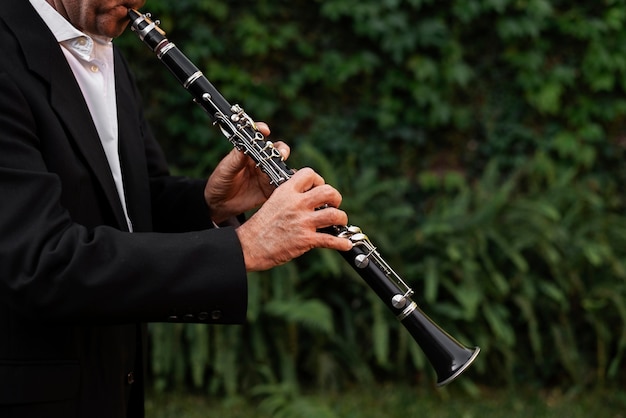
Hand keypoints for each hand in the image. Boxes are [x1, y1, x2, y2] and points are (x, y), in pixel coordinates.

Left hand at [205, 123, 289, 223]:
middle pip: (276, 151)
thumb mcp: (226, 169)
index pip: (256, 137)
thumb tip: (244, 146)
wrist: (218, 204)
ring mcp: (265, 175)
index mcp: (247, 153)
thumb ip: (236, 159)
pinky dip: (288, 182)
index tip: (265, 130)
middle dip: (281, 150)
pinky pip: (281, 184)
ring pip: (281, 167)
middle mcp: (259, 161)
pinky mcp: (269, 189)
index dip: (262, 130)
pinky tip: (289, 182)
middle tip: (280, 154)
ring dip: (285, 166)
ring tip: (283, 169)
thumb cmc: (219, 182)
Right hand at [235, 168, 352, 271]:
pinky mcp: (306, 240)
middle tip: (333, 205)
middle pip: (328, 191)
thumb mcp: (272, 202)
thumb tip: (307, 197)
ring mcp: (303, 222)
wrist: (248, 246)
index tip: (319, 188)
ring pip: (335, 214)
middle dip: (336, 198)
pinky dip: (342, 243)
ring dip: (341, 218)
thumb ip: (290, 198)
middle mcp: (296, 204)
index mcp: (286, 192)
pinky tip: (345, 244)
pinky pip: (332, 240)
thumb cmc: (260, 227)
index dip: (318, 180)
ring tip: (339, 222)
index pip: (309, 174)